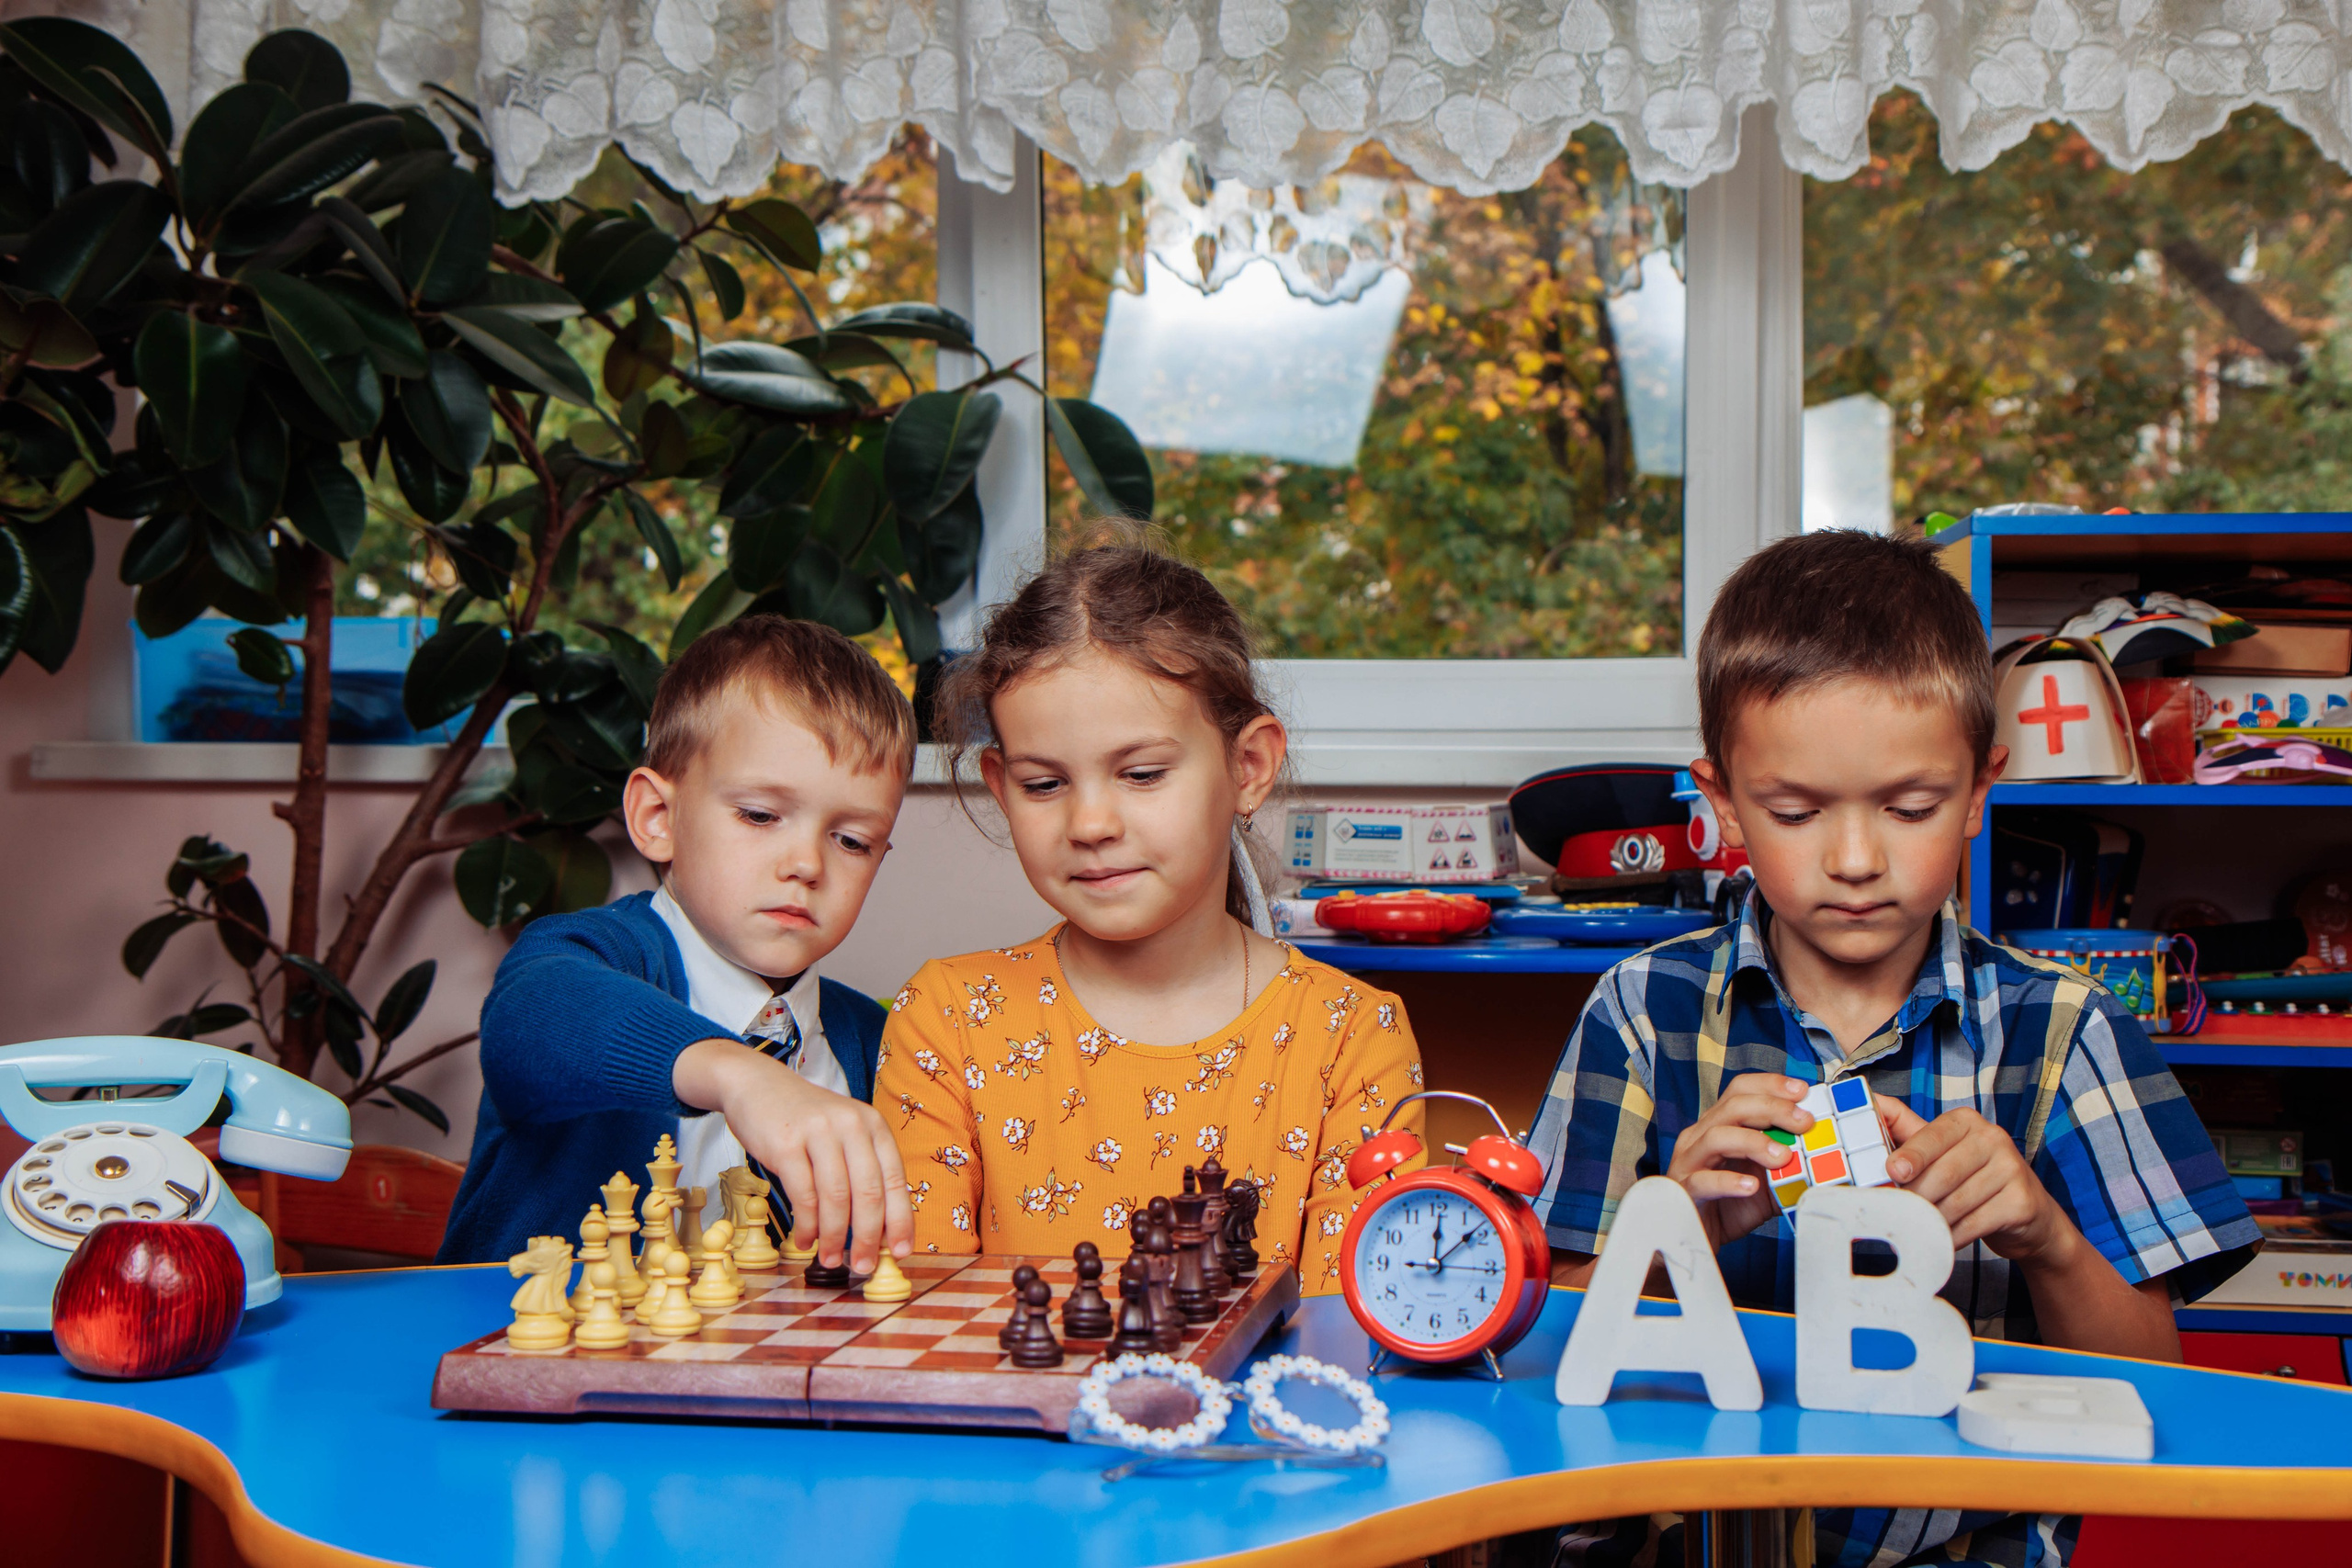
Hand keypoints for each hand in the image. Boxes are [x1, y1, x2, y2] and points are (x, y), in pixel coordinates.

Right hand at [673, 1040, 912, 1272]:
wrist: (756, 1084)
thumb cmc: (804, 1120)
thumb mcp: (842, 1134)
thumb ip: (861, 1171)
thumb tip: (877, 1230)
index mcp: (872, 1126)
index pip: (895, 1180)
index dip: (900, 1221)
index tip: (900, 1252)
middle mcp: (851, 1125)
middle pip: (868, 1193)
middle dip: (868, 1238)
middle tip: (863, 1267)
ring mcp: (818, 1132)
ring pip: (836, 1198)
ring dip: (835, 1237)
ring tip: (831, 1259)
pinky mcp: (785, 1143)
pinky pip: (803, 1195)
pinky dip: (806, 1225)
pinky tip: (805, 1240)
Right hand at [1664, 1073, 1812, 1246]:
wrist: (1697, 1240)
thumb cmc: (1730, 1205)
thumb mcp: (1768, 1180)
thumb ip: (1791, 1164)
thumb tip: (1829, 1154)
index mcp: (1719, 1126)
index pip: (1740, 1091)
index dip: (1770, 1085)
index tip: (1801, 1090)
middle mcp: (1700, 1137)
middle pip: (1732, 1107)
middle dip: (1772, 1108)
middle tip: (1804, 1122)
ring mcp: (1689, 1162)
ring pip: (1716, 1137)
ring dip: (1754, 1142)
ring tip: (1783, 1156)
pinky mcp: (1684, 1191)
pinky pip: (1703, 1181)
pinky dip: (1729, 1181)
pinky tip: (1751, 1186)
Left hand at [1880, 1101, 2077, 1264]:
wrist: (2028, 1215)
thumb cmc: (1973, 1178)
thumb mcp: (1941, 1150)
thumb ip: (1906, 1130)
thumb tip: (1872, 1101)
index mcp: (1966, 1122)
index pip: (1932, 1136)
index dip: (1911, 1155)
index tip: (1893, 1172)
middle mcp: (1992, 1138)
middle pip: (1942, 1172)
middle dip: (1917, 1197)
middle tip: (1900, 1212)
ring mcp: (2011, 1168)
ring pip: (1956, 1201)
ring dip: (1932, 1220)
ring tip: (1920, 1228)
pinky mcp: (2021, 1201)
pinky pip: (1975, 1223)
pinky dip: (1953, 1236)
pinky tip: (1943, 1240)